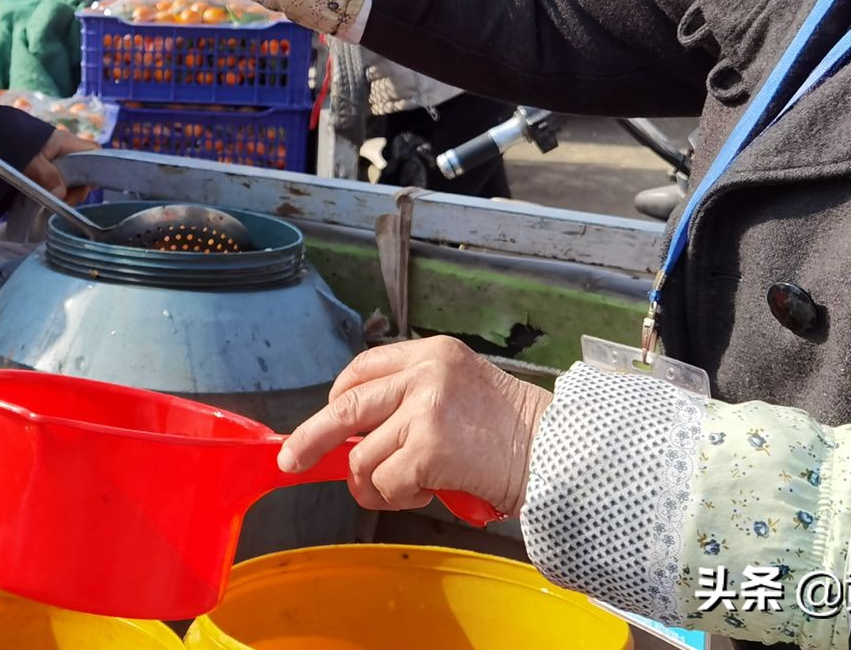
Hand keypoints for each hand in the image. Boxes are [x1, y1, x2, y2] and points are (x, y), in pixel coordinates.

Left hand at [22, 127, 94, 202]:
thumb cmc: (12, 141)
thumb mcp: (30, 160)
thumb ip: (47, 176)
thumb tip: (61, 195)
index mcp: (66, 142)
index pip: (93, 150)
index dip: (97, 167)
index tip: (84, 186)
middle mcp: (64, 149)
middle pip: (83, 169)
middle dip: (78, 187)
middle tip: (64, 200)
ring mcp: (54, 157)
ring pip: (71, 176)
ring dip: (65, 190)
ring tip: (53, 200)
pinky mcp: (44, 166)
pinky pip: (57, 178)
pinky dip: (54, 188)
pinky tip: (46, 196)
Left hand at [277, 336, 552, 516]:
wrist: (558, 452)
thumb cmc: (514, 432)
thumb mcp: (461, 391)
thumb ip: (412, 401)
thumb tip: (355, 439)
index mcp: (431, 353)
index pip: (363, 369)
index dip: (337, 400)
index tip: (327, 422)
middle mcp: (424, 373)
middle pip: (344, 405)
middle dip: (311, 437)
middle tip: (292, 459)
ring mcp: (424, 409)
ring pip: (363, 458)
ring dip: (377, 484)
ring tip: (409, 488)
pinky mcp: (428, 448)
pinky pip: (386, 484)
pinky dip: (399, 498)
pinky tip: (429, 491)